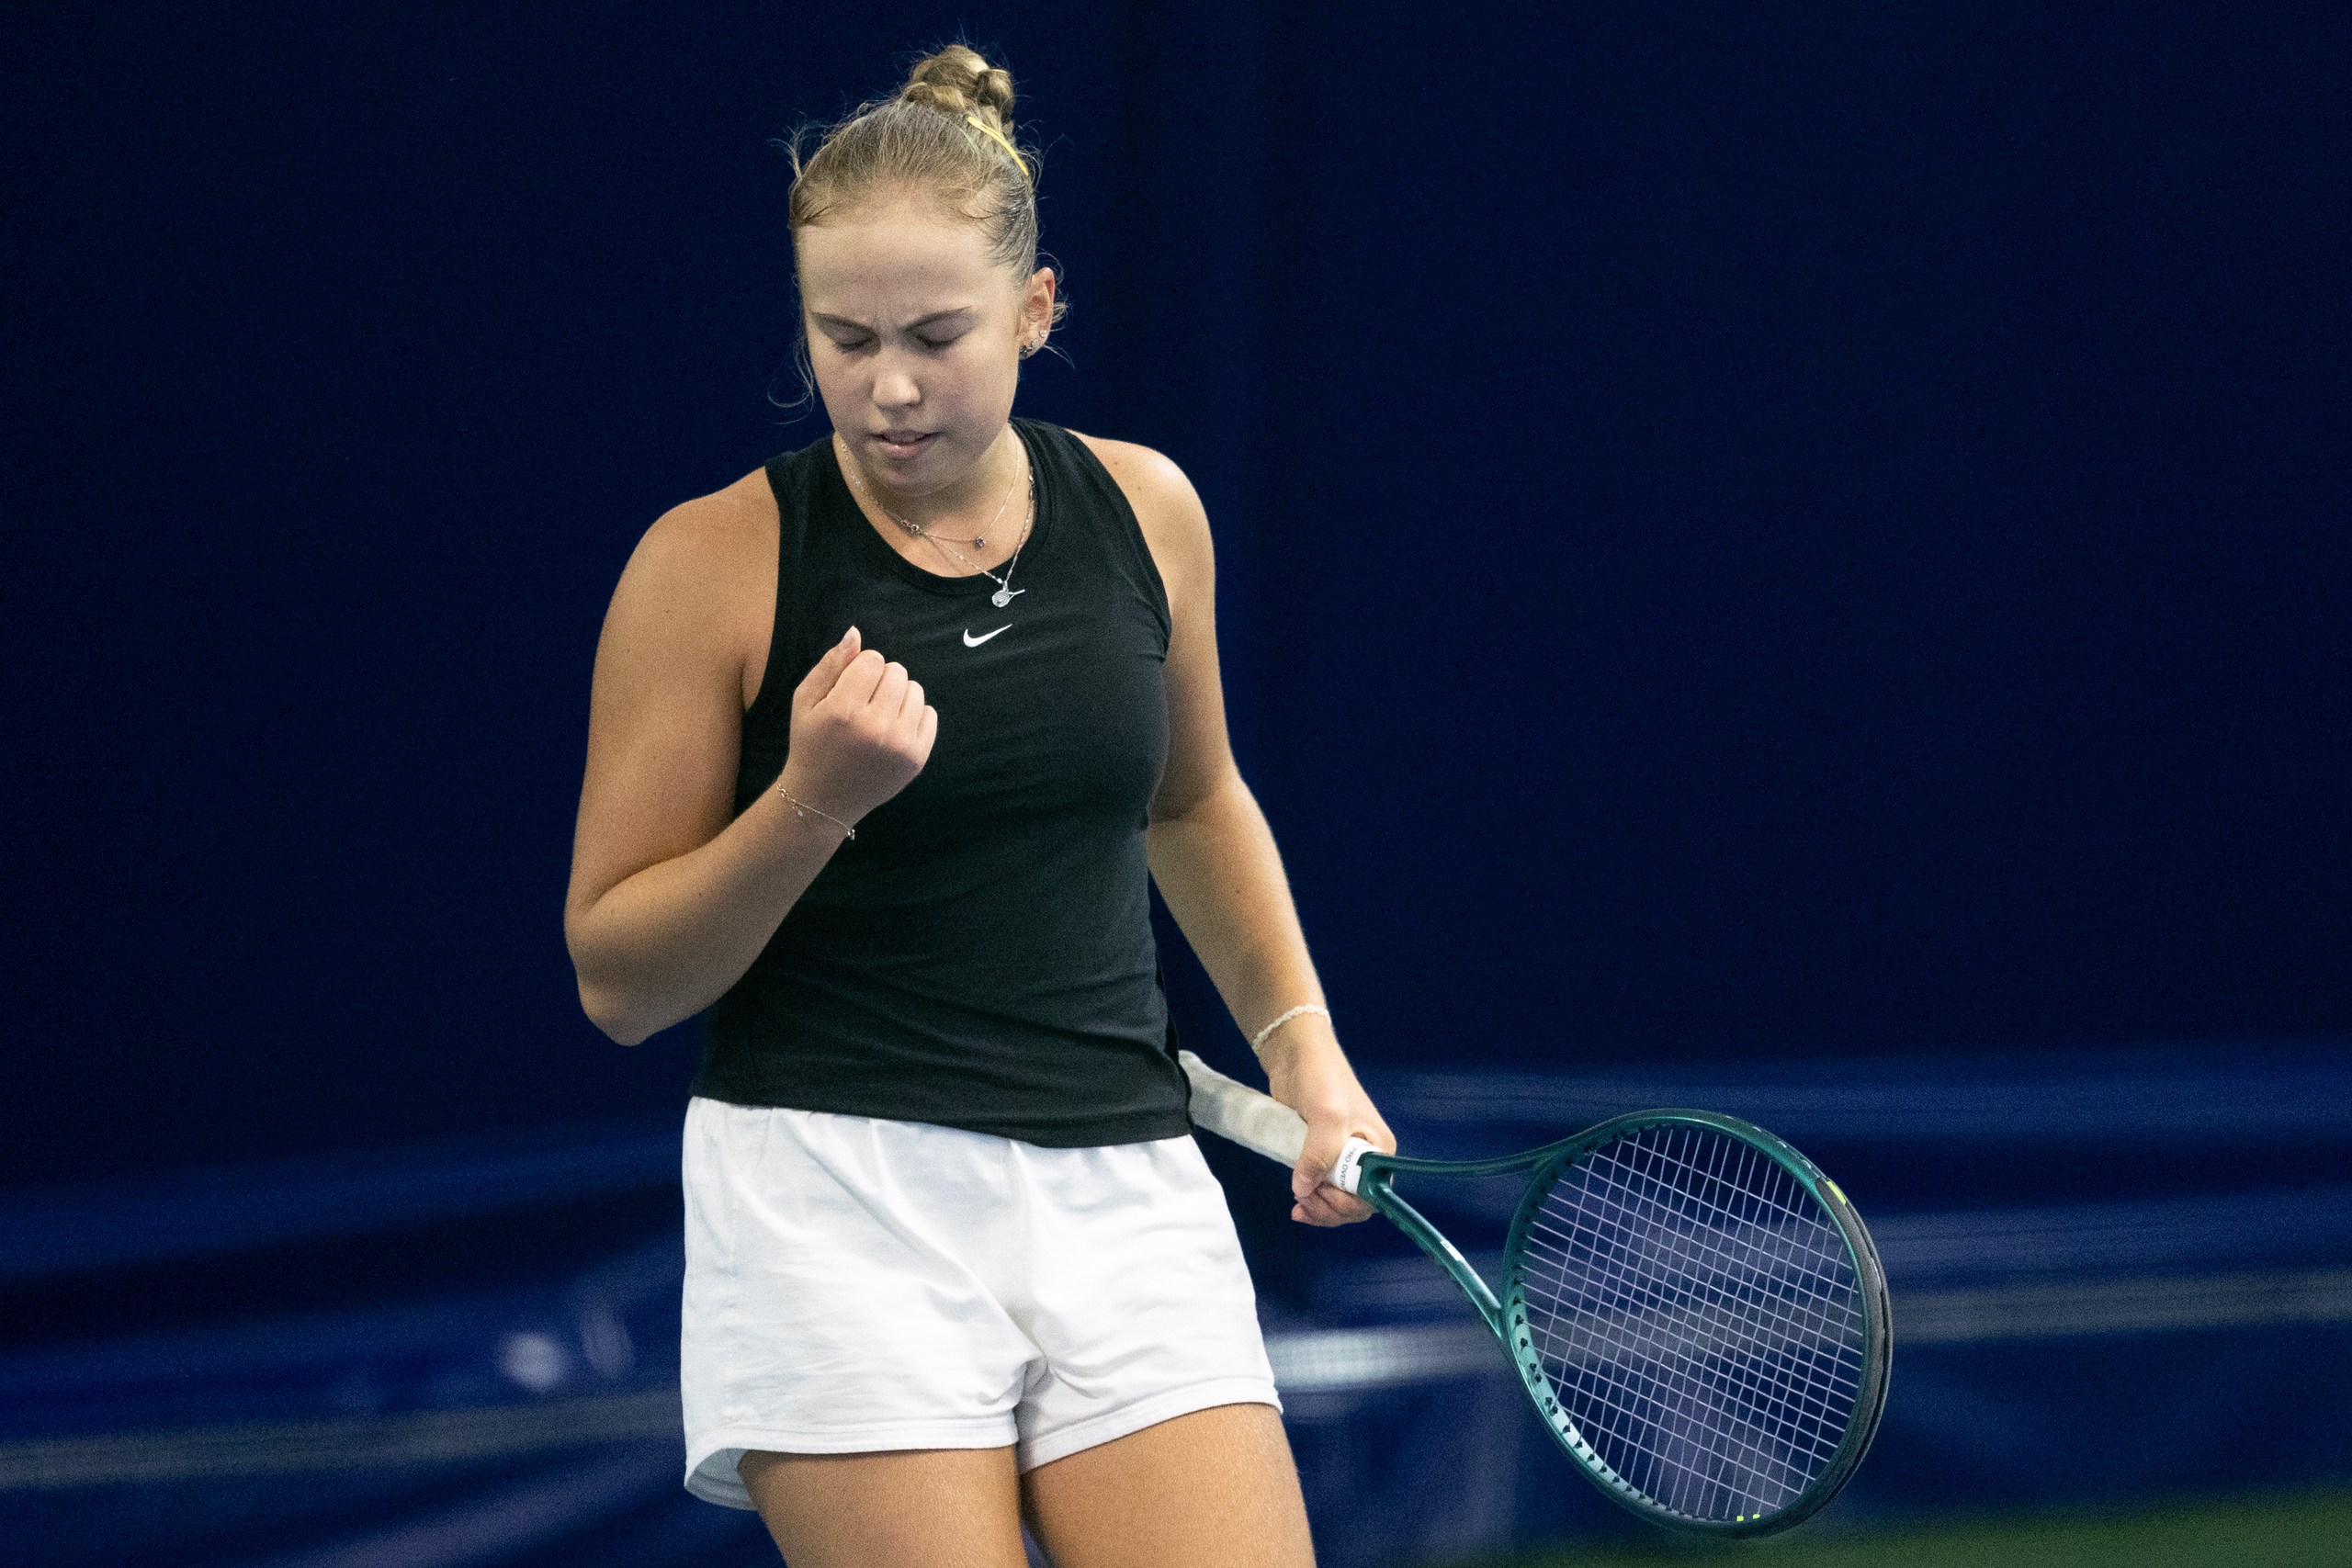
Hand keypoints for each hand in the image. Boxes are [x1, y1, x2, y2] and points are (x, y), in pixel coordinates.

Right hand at [777, 627, 937, 828]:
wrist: (823, 799)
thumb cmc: (811, 744)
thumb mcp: (805, 702)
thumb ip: (831, 665)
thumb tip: (856, 633)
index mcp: (843, 710)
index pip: (873, 660)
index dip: (860, 668)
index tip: (850, 687)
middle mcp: (875, 727)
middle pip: (896, 672)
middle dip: (881, 679)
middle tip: (864, 702)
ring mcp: (900, 745)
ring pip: (915, 690)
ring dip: (899, 695)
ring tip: (879, 714)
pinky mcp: (917, 758)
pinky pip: (930, 714)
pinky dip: (914, 715)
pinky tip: (893, 729)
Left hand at [1261, 1027, 1394, 1226]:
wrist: (1297, 1056)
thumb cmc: (1322, 1080)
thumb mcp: (1326, 1116)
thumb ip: (1319, 1154)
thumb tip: (1304, 1188)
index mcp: (1378, 1150)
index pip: (1372, 1194)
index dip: (1347, 1203)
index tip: (1322, 1193)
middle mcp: (1364, 1158)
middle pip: (1354, 1202)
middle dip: (1330, 1208)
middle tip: (1304, 1199)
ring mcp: (1341, 1158)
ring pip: (1336, 1199)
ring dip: (1319, 1207)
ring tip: (1298, 1203)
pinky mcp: (1319, 1155)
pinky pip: (1321, 1187)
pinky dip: (1311, 1198)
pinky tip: (1298, 1199)